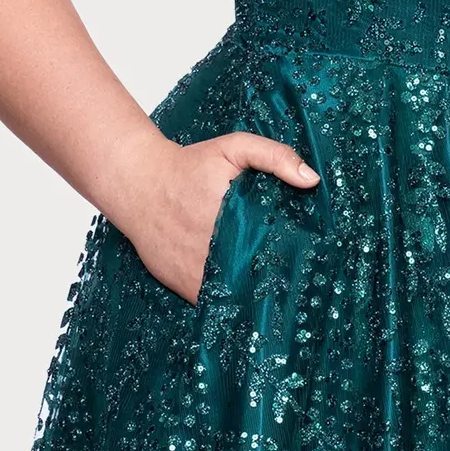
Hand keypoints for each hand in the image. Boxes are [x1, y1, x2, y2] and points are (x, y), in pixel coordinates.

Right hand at [128, 128, 319, 303]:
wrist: (138, 182)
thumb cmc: (189, 165)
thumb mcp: (234, 148)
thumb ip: (274, 157)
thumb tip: (311, 181)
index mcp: (236, 219)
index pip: (277, 249)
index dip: (293, 257)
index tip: (304, 260)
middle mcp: (216, 249)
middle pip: (259, 276)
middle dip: (274, 279)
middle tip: (289, 281)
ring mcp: (196, 272)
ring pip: (236, 295)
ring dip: (251, 295)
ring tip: (266, 292)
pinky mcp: (181, 285)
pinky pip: (211, 302)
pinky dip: (225, 301)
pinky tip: (237, 294)